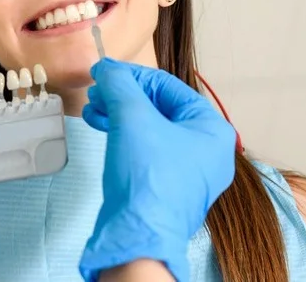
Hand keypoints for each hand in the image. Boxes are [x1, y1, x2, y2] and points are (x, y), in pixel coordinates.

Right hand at [78, 58, 235, 281]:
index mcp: (211, 128)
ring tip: (93, 111)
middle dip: (123, 97)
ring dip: (119, 115)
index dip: (132, 75)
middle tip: (97, 93)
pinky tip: (102, 129)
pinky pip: (147, 150)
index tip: (104, 71)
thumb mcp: (132, 118)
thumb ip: (119, 85)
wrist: (139, 237)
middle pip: (159, 107)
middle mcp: (207, 149)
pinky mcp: (167, 187)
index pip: (168, 86)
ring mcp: (188, 171)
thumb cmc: (147, 176)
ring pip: (150, 129)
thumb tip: (106, 68)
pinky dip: (124, 137)